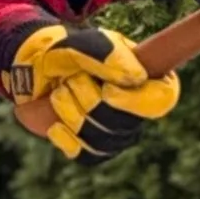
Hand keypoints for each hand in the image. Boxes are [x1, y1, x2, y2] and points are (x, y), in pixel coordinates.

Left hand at [5, 22, 179, 162]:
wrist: (35, 74)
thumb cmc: (66, 55)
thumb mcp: (82, 45)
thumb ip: (108, 55)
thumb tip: (138, 78)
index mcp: (147, 80)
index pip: (163, 98)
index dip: (136, 100)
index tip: (107, 88)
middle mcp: (138, 111)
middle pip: (124, 122)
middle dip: (88, 98)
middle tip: (72, 79)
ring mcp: (118, 135)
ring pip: (101, 137)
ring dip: (71, 110)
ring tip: (60, 92)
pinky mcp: (95, 151)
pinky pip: (85, 153)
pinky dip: (64, 134)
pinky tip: (56, 121)